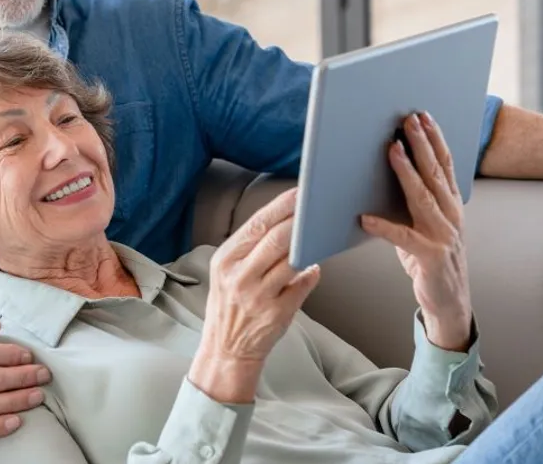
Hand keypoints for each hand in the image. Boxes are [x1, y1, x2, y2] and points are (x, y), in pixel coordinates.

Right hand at [191, 189, 321, 403]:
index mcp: (225, 259)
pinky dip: (311, 272)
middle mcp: (240, 276)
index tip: (300, 193)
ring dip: (308, 246)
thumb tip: (285, 221)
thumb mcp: (226, 272)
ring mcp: (259, 296)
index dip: (281, 206)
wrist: (226, 350)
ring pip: (292, 260)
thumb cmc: (230, 305)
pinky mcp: (277, 313)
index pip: (256, 224)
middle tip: (318, 207)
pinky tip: (312, 267)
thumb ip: (250, 249)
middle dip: (301, 221)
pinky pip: (303, 284)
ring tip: (318, 235)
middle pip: (277, 239)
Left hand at [360, 112, 472, 351]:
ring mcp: (443, 235)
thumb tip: (391, 169)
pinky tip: (365, 217)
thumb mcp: (426, 225)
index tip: (423, 116)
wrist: (450, 303)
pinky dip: (383, 226)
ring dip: (406, 171)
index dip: (435, 139)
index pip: (445, 164)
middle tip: (409, 120)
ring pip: (423, 196)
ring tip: (391, 150)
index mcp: (451, 205)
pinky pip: (403, 237)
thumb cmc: (431, 259)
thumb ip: (416, 200)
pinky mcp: (430, 257)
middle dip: (422, 144)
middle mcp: (452, 216)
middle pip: (435, 173)